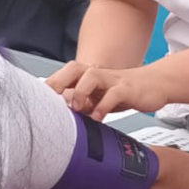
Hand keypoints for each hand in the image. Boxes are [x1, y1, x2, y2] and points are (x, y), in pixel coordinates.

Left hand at [45, 60, 170, 120]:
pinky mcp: (126, 88)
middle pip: (73, 69)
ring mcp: (112, 80)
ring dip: (80, 92)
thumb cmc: (122, 93)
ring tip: (78, 109)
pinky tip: (98, 118)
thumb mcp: (98, 100)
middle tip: (49, 99)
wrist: (154, 85)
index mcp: (87, 77)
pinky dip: (104, 106)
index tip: (35, 102)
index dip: (48, 86)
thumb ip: (80, 106)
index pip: (63, 76)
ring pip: (91, 76)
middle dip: (58, 81)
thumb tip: (58, 119)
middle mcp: (97, 75)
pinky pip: (113, 94)